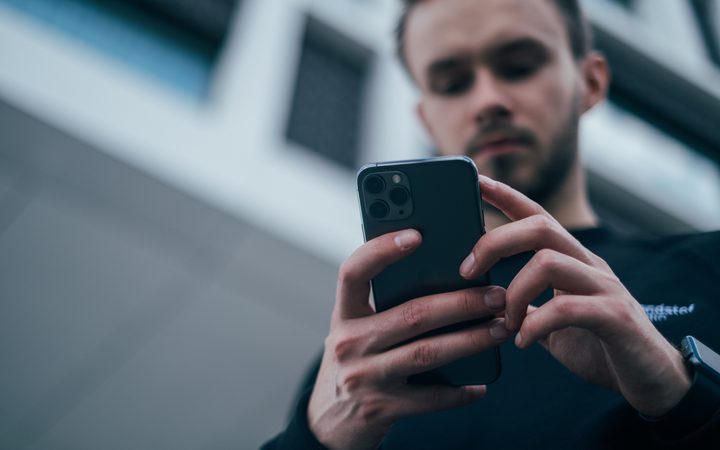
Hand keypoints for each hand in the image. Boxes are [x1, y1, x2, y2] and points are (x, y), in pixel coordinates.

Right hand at [308, 229, 509, 449]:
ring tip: (500, 328)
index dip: (381, 250)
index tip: (417, 234)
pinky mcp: (381, 409)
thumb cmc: (354, 362)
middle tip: (496, 295)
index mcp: (343, 314)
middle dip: (461, 302)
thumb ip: (384, 305)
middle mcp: (349, 343)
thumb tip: (446, 276)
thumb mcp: (356, 330)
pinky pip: (429, 398)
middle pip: (411, 313)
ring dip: (470, 340)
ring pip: (427, 352)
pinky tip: (480, 384)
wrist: (329, 423)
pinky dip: (458, 391)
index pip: (353, 272)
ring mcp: (364, 377)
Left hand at [459, 175, 690, 416]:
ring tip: (505, 323)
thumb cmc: (600, 348)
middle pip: (539, 227)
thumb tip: (489, 301)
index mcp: (573, 262)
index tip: (476, 180)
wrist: (654, 382)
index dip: (507, 196)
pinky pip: (567, 308)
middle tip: (466, 270)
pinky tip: (523, 342)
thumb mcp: (554, 323)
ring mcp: (606, 288)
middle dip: (495, 242)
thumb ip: (527, 307)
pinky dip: (535, 325)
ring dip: (514, 294)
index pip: (537, 216)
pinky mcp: (617, 317)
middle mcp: (590, 265)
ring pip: (548, 262)